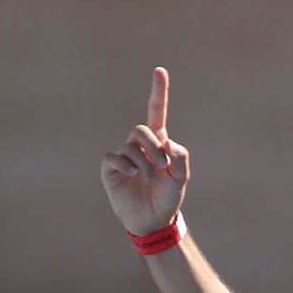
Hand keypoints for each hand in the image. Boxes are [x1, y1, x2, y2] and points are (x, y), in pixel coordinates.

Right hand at [100, 67, 189, 234]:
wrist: (153, 221)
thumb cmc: (167, 199)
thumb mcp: (180, 178)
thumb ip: (180, 158)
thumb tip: (167, 142)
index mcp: (157, 144)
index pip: (156, 112)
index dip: (158, 92)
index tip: (160, 71)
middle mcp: (139, 146)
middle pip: (141, 129)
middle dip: (153, 145)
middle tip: (162, 166)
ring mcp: (124, 156)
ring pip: (131, 146)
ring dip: (144, 163)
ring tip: (152, 179)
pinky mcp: (111, 169)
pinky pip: (114, 157)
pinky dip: (125, 164)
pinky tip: (132, 174)